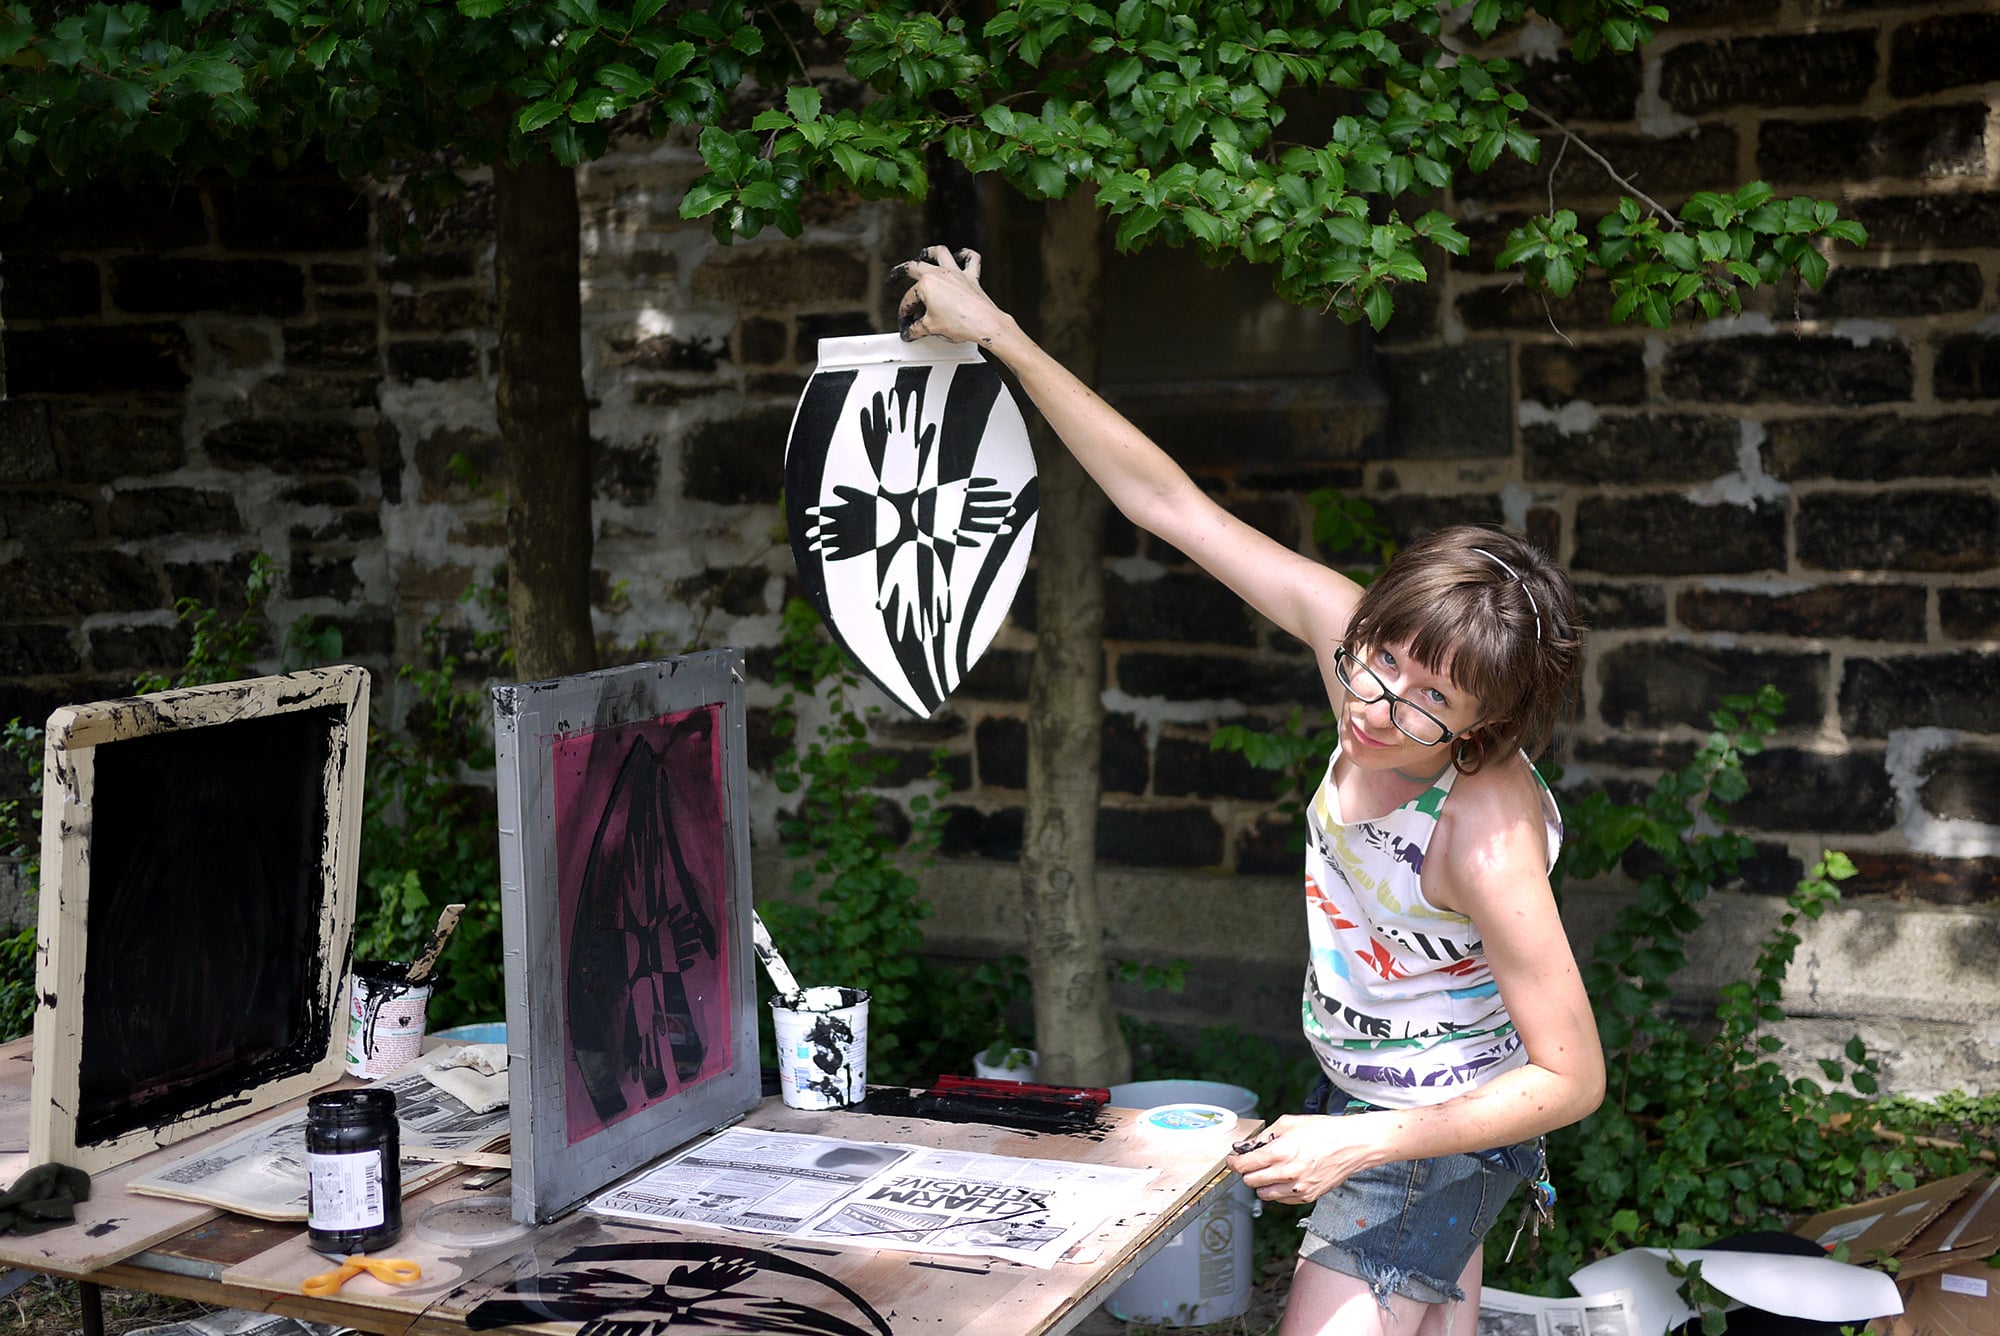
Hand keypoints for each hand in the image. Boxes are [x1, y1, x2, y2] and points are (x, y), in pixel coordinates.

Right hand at [894, 245, 1007, 344]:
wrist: (985, 324)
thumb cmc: (961, 323)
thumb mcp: (931, 328)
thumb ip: (917, 329)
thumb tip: (910, 332)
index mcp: (927, 284)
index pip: (909, 298)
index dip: (904, 312)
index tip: (905, 323)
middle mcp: (941, 274)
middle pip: (914, 267)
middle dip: (900, 273)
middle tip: (895, 278)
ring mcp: (956, 273)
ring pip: (940, 252)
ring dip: (929, 252)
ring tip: (922, 255)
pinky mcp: (971, 277)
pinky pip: (971, 258)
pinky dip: (966, 255)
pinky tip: (960, 256)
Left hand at [1225, 1112, 1386, 1205]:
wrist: (1351, 1145)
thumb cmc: (1323, 1131)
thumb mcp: (1289, 1123)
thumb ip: (1265, 1135)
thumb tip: (1248, 1146)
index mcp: (1280, 1152)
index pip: (1245, 1165)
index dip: (1234, 1163)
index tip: (1232, 1161)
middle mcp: (1287, 1173)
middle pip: (1251, 1182)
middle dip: (1247, 1172)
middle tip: (1252, 1164)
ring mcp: (1298, 1188)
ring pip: (1264, 1195)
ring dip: (1261, 1184)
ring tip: (1269, 1171)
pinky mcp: (1308, 1196)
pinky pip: (1282, 1200)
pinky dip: (1278, 1191)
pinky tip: (1284, 1178)